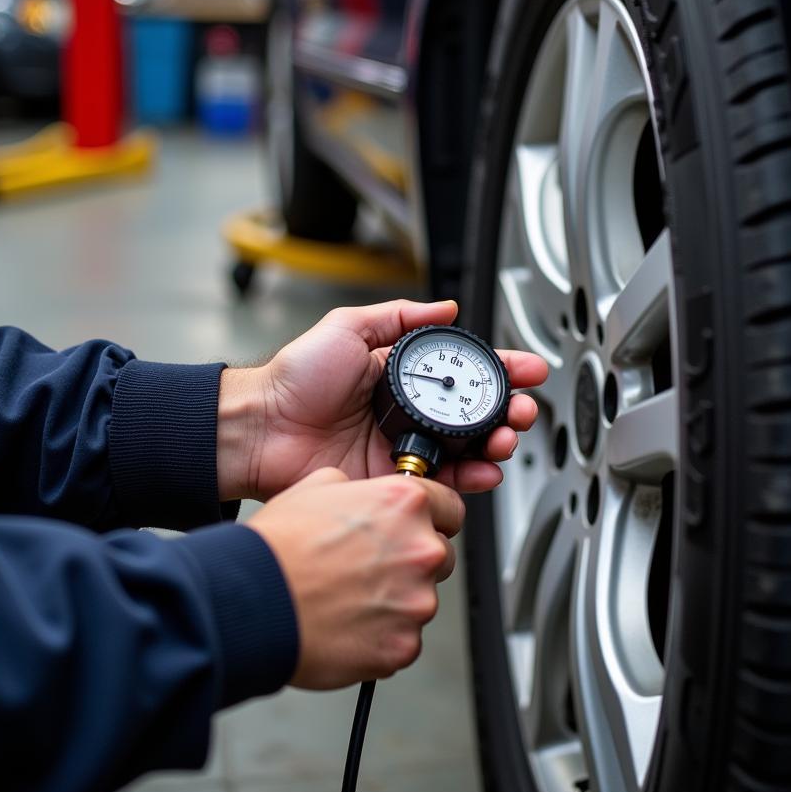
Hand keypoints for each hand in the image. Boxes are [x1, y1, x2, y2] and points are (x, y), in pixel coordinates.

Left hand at [217, 300, 547, 501]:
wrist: (261, 429)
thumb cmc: (294, 378)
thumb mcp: (348, 328)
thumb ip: (399, 316)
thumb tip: (445, 306)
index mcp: (403, 377)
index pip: (465, 371)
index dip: (503, 369)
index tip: (529, 368)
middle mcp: (410, 413)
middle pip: (476, 414)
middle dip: (510, 411)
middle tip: (523, 409)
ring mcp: (405, 448)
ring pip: (468, 451)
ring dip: (497, 444)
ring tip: (506, 438)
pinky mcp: (395, 481)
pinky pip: (444, 484)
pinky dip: (471, 480)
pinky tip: (484, 470)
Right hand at [246, 467, 462, 688]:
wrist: (251, 604)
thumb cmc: (278, 548)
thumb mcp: (316, 485)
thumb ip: (358, 487)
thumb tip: (364, 494)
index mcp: (405, 503)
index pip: (450, 506)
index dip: (432, 516)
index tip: (417, 527)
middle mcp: (421, 549)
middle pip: (440, 554)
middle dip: (412, 560)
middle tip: (369, 567)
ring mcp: (416, 601)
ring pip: (420, 598)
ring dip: (395, 600)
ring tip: (348, 598)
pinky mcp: (403, 645)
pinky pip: (404, 639)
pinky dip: (381, 636)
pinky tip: (346, 624)